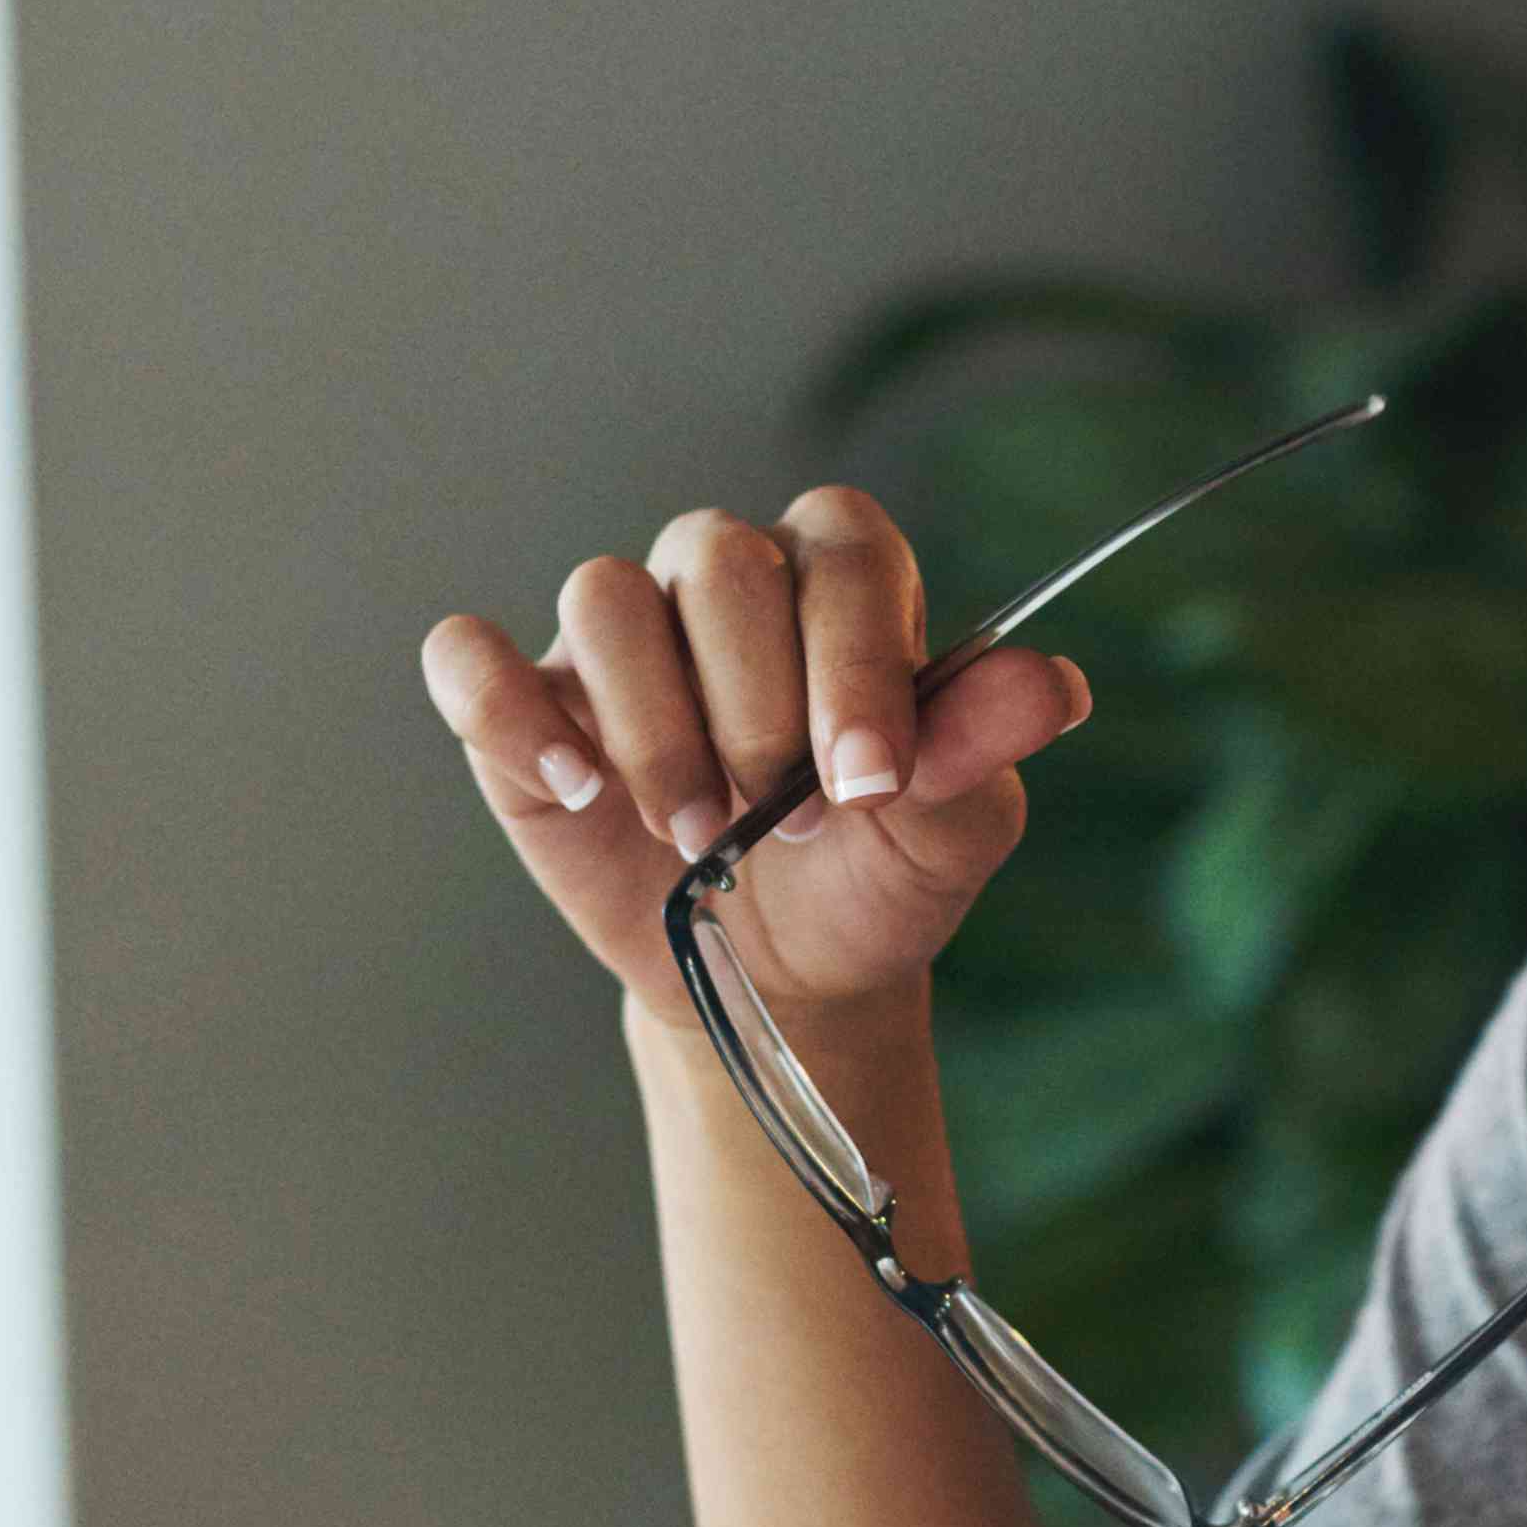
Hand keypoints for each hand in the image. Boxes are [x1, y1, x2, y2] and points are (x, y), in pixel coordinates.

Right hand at [416, 487, 1089, 1030]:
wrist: (780, 981)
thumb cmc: (870, 879)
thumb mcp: (949, 830)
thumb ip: (982, 748)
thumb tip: (1055, 687)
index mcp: (840, 585)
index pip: (841, 545)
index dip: (850, 654)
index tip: (868, 781)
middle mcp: (723, 585)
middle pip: (716, 558)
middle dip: (755, 705)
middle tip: (784, 822)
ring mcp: (619, 642)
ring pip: (606, 596)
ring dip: (655, 729)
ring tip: (699, 838)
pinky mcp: (527, 705)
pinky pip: (472, 658)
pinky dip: (508, 712)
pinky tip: (575, 787)